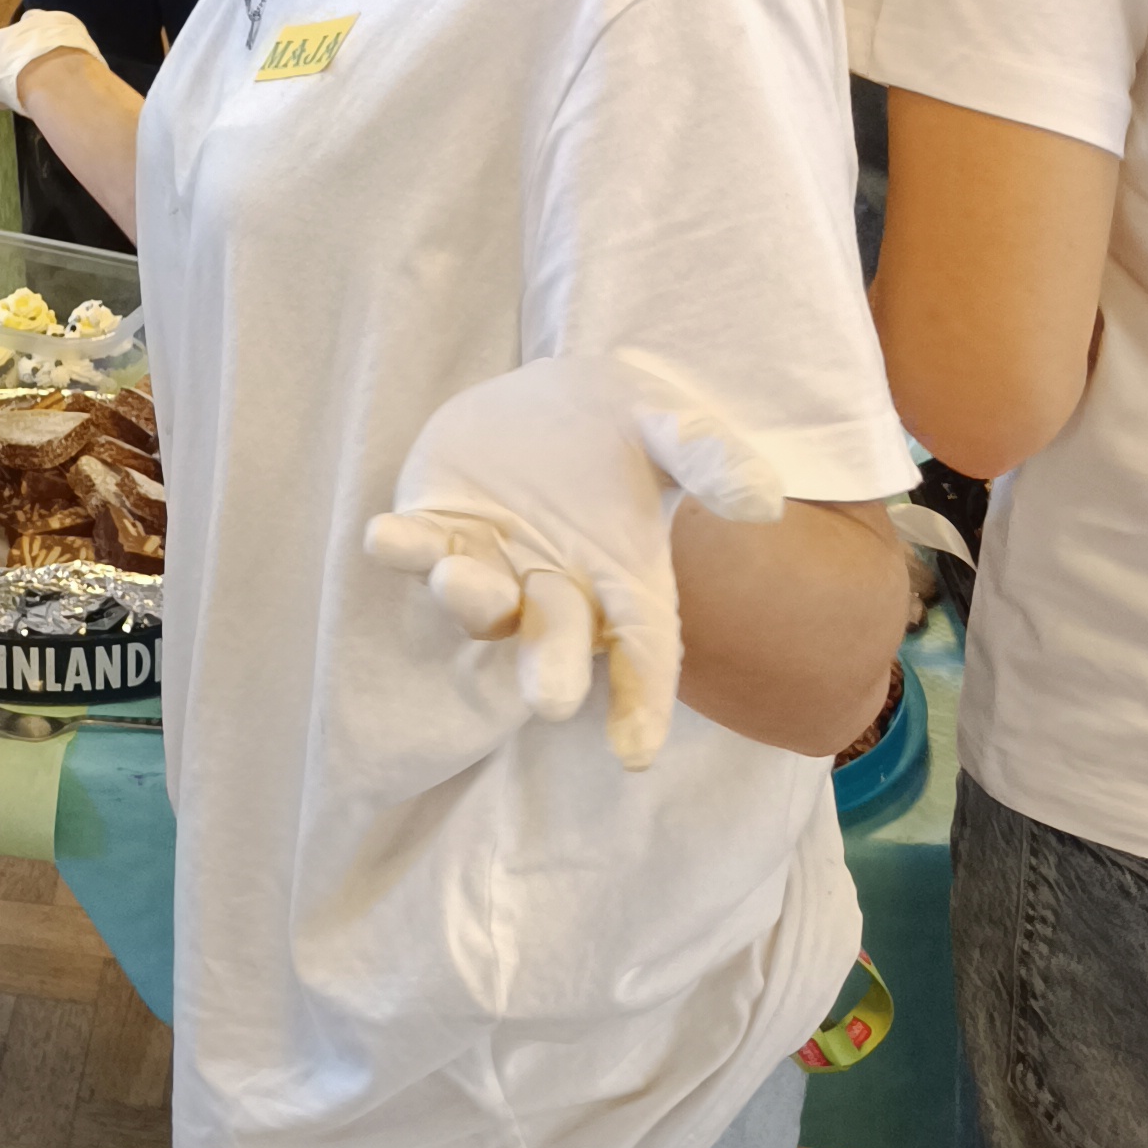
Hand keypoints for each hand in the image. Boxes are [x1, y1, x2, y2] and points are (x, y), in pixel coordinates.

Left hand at [362, 351, 785, 767]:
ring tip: (462, 580)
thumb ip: (708, 456)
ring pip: (480, 604)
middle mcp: (555, 587)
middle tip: (550, 701)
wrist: (545, 392)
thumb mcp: (665, 421)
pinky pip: (417, 549)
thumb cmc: (619, 424)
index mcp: (625, 579)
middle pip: (554, 643)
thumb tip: (762, 502)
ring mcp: (492, 563)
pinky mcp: (436, 528)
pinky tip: (385, 537)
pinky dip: (403, 548)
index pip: (644, 654)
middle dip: (549, 670)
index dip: (643, 703)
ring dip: (470, 599)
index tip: (635, 754)